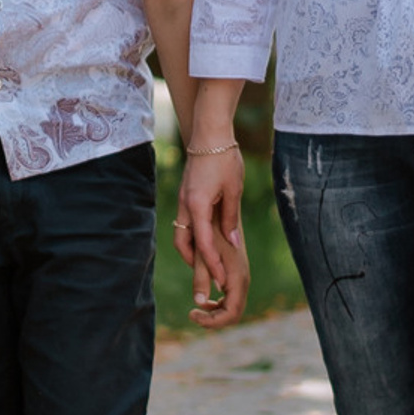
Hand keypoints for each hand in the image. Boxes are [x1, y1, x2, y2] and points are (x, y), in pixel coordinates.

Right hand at [174, 145, 250, 329]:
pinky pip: (184, 222)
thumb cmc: (224, 158)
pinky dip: (192, 236)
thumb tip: (232, 244)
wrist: (209, 132)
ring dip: (191, 250)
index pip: (203, 244)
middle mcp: (185, 205)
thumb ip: (230, 219)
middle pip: (182, 243)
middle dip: (194, 263)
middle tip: (209, 279)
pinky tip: (205, 240)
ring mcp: (182, 199)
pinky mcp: (185, 195)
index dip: (213, 265)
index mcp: (197, 205)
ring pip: (180, 233)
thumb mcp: (233, 190)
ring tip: (207, 263)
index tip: (222, 282)